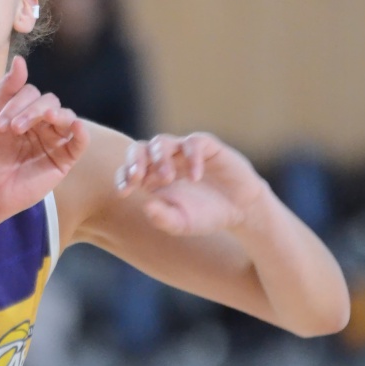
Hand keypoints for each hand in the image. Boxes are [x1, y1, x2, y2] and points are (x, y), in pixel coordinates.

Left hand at [0, 56, 88, 221]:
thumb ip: (6, 90)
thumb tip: (20, 59)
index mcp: (25, 111)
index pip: (31, 94)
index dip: (18, 104)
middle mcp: (43, 122)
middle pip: (50, 102)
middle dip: (33, 111)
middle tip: (13, 129)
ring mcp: (55, 139)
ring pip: (66, 116)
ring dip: (55, 115)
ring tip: (44, 121)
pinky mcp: (65, 158)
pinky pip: (80, 141)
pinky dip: (81, 132)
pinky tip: (75, 126)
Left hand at [115, 132, 267, 235]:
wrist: (240, 210)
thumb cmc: (205, 216)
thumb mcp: (182, 223)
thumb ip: (163, 218)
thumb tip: (145, 206)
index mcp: (152, 178)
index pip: (128, 169)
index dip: (123, 177)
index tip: (125, 192)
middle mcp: (164, 161)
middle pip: (139, 149)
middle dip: (134, 161)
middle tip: (136, 178)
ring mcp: (183, 152)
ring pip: (161, 141)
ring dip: (159, 158)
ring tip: (167, 178)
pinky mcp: (206, 147)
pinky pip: (193, 143)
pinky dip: (191, 157)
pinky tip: (195, 178)